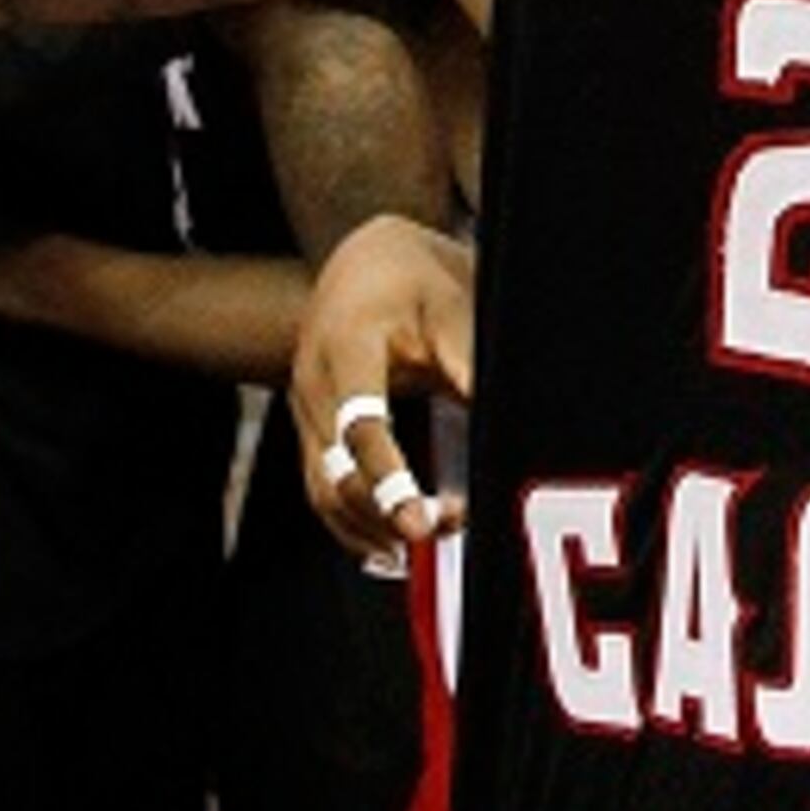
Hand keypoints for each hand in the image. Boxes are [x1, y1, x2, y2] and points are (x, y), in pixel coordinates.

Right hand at [291, 214, 474, 556]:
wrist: (364, 262)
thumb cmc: (413, 281)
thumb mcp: (452, 305)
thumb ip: (470, 362)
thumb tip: (503, 421)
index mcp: (346, 346)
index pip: (360, 424)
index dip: (389, 478)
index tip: (420, 520)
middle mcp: (314, 384)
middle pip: (335, 471)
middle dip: (385, 513)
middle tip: (445, 530)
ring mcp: (306, 412)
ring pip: (323, 491)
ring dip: (371, 526)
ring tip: (427, 546)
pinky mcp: (312, 433)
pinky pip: (323, 490)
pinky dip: (354, 525)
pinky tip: (391, 548)